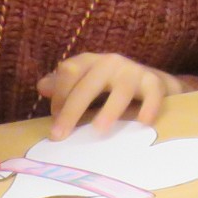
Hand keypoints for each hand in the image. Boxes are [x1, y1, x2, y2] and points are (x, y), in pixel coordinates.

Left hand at [37, 52, 181, 139]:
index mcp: (90, 61)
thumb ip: (64, 86)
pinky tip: (143, 121)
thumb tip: (42, 87)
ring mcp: (133, 71)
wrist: (151, 82)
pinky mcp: (154, 82)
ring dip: (109, 110)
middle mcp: (110, 62)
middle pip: (89, 84)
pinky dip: (149, 107)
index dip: (59, 96)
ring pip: (121, 89)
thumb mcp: (85, 82)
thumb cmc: (110, 86)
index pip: (69, 72)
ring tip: (99, 129)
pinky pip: (153, 94)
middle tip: (60, 135)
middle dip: (72, 110)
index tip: (55, 122)